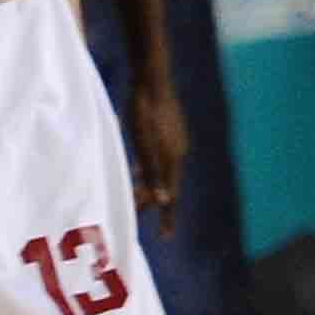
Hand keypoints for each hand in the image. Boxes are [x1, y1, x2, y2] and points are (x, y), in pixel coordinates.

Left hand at [128, 68, 188, 213]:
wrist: (151, 78)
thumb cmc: (143, 112)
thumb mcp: (143, 144)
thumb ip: (152, 171)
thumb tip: (165, 199)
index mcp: (173, 158)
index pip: (171, 195)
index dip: (167, 216)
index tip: (165, 236)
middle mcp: (179, 151)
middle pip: (166, 184)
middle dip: (153, 200)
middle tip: (136, 212)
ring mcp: (176, 139)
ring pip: (162, 169)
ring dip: (149, 183)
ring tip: (135, 193)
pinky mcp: (170, 129)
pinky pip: (161, 156)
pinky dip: (149, 167)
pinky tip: (137, 166)